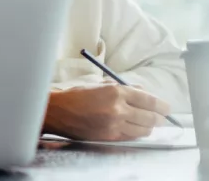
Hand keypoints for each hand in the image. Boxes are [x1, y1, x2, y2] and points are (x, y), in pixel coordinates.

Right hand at [43, 83, 171, 140]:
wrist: (56, 111)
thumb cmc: (76, 96)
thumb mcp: (100, 84)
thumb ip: (123, 88)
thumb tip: (143, 93)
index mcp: (115, 91)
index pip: (149, 100)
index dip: (162, 105)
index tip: (166, 107)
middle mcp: (117, 108)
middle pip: (150, 117)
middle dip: (159, 118)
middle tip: (161, 117)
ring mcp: (113, 125)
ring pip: (143, 130)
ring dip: (149, 127)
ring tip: (148, 123)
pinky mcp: (108, 136)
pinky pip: (131, 137)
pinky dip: (136, 133)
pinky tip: (135, 128)